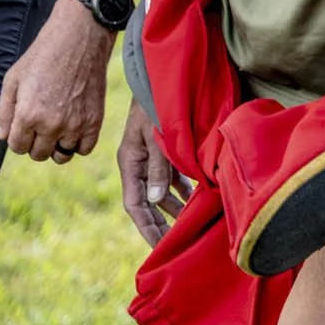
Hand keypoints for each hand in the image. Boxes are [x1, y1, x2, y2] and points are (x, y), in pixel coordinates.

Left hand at [0, 0, 110, 162]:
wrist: (79, 38)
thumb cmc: (43, 55)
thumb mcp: (13, 78)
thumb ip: (5, 111)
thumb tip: (3, 136)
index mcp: (28, 115)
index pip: (17, 147)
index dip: (18, 137)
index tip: (23, 126)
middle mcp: (51, 125)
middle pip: (38, 154)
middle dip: (35, 142)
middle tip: (40, 123)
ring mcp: (75, 125)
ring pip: (61, 156)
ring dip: (56, 146)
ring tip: (56, 128)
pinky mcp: (94, 121)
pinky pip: (84, 149)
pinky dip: (77, 143)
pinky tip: (73, 128)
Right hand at [117, 104, 189, 244]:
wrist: (158, 76)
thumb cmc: (156, 103)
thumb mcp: (156, 136)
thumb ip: (158, 168)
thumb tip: (158, 201)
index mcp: (130, 163)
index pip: (135, 205)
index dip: (147, 228)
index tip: (159, 248)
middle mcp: (137, 164)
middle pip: (147, 204)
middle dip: (159, 225)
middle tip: (174, 246)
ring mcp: (149, 158)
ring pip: (160, 192)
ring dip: (173, 208)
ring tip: (188, 225)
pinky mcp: (162, 151)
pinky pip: (170, 177)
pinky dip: (182, 190)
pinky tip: (195, 199)